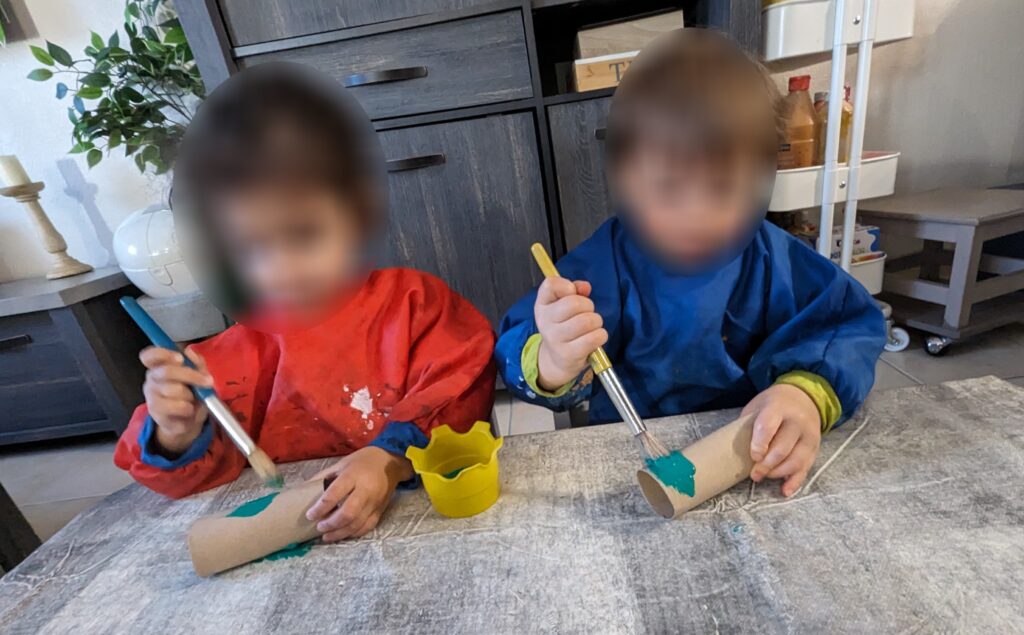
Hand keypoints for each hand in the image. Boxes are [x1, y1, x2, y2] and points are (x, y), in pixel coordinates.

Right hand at [141, 346, 212, 456]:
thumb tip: (190, 352)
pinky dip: (189, 409)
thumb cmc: (191, 394)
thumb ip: (196, 363)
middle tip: (208, 381)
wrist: (187, 421)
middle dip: (191, 376)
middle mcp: (151, 379)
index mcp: (159, 366)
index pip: (150, 355)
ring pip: (173, 391)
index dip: (162, 354)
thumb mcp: (198, 376)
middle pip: (166, 372)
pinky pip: (177, 407)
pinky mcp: (156, 413)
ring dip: (190, 396)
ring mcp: (151, 397)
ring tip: (193, 400)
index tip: (180, 358)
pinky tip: (189, 410)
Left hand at [305, 447, 412, 541]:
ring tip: (326, 535)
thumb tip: (302, 491)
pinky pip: (367, 527)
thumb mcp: (341, 464)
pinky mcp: (380, 510)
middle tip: (319, 526)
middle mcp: (365, 490)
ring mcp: (375, 502)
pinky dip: (353, 533)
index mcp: (353, 476)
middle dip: (331, 523)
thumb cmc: (361, 461)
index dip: (320, 508)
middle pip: (348, 513)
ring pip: (357, 523)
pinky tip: (342, 534)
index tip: (309, 515)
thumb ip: (323, 477)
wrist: (390, 461)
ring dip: (340, 533)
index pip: (334, 495)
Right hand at [534, 276, 607, 390]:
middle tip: (587, 314)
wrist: (557, 359)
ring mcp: (555, 339)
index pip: (550, 285)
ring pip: (587, 321)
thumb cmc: (565, 327)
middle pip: (574, 303)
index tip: (572, 294)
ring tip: (592, 327)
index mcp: (542, 305)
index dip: (567, 286)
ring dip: (596, 322)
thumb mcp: (564, 306)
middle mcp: (545, 321)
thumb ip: (575, 291)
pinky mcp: (569, 354)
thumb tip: (585, 287)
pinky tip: (595, 338)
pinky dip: (600, 335)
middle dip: (588, 306)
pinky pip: (594, 337)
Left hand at [744, 384, 821, 496]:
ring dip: (778, 473)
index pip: (768, 427)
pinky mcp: (815, 449)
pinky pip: (806, 468)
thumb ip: (750, 425)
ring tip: (765, 476)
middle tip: (754, 474)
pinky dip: (794, 482)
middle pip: (782, 448)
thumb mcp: (758, 406)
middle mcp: (797, 421)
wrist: (803, 398)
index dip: (759, 444)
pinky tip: (784, 490)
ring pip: (796, 461)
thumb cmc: (773, 405)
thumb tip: (735, 452)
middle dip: (766, 465)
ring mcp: (809, 436)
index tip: (753, 456)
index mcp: (778, 407)